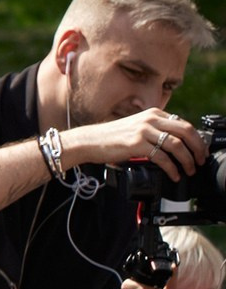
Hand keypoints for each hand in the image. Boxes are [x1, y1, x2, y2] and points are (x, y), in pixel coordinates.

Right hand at [66, 107, 210, 180]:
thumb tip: (172, 143)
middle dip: (198, 148)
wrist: (88, 141)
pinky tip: (173, 174)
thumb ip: (154, 131)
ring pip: (177, 144)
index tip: (199, 151)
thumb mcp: (136, 128)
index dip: (196, 139)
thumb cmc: (109, 138)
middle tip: (200, 160)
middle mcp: (150, 119)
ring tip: (189, 170)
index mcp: (153, 114)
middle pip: (186, 131)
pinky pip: (162, 157)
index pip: (184, 124)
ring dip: (187, 159)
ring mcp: (143, 131)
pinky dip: (171, 168)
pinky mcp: (137, 144)